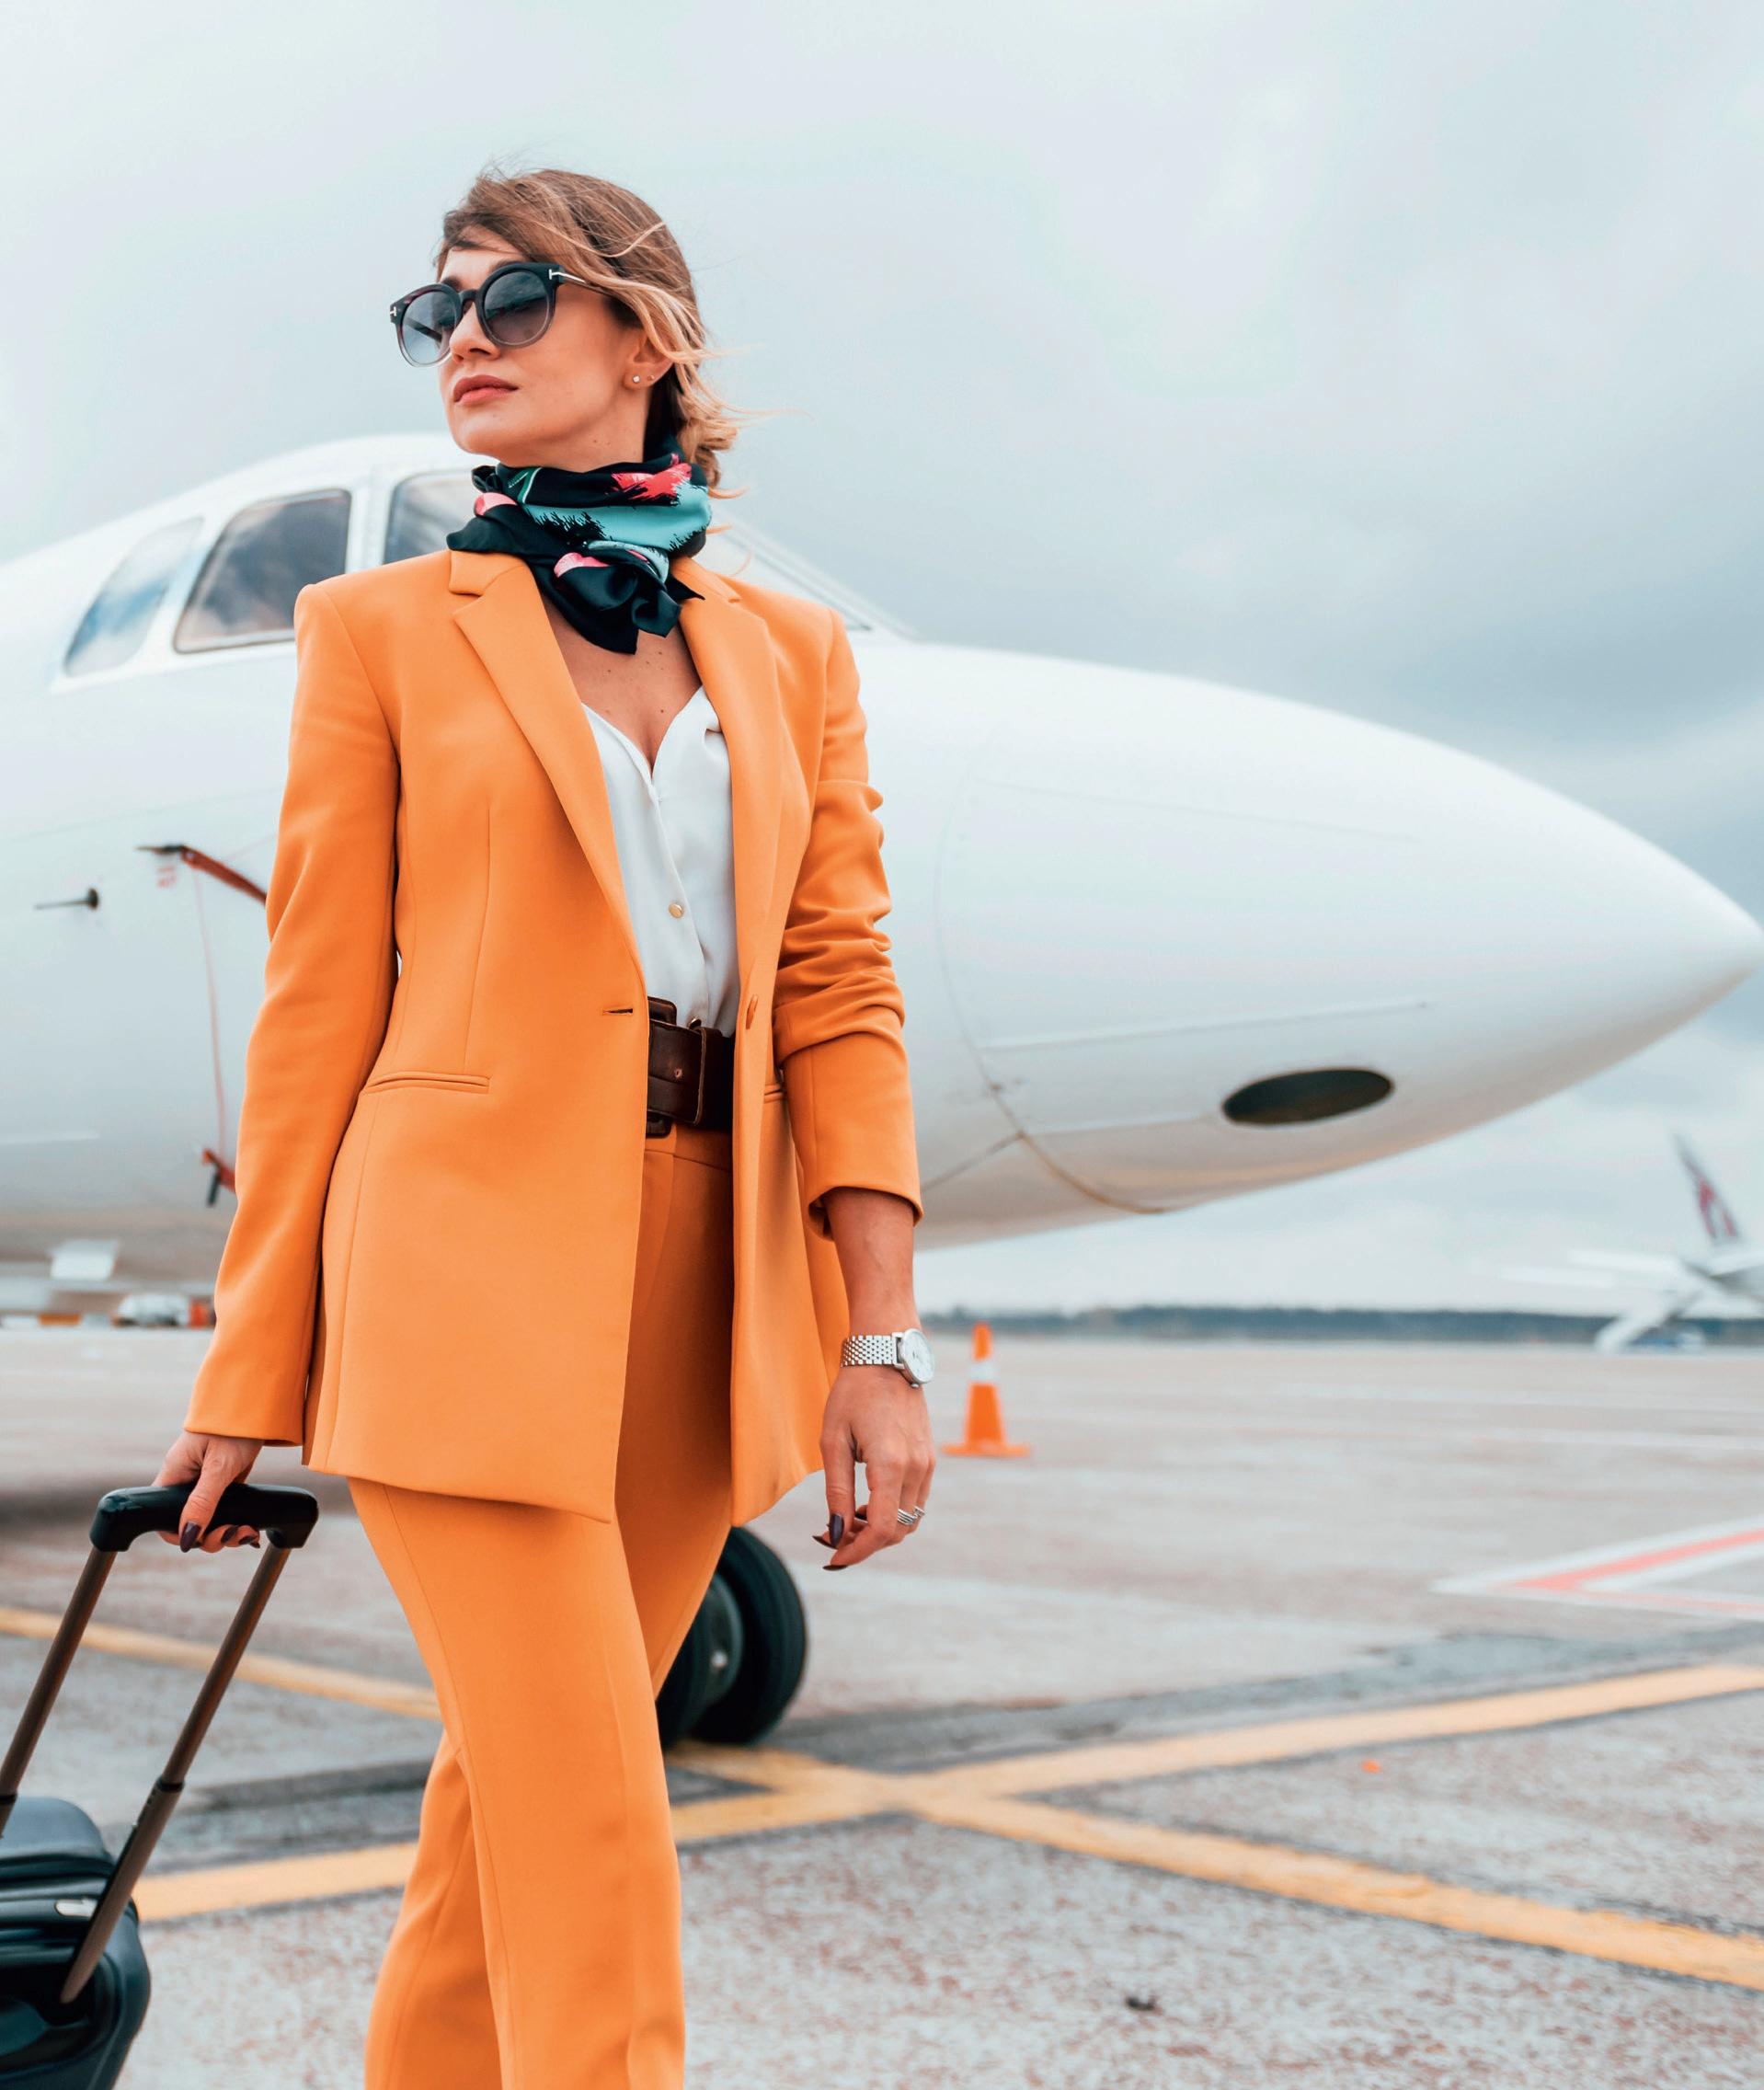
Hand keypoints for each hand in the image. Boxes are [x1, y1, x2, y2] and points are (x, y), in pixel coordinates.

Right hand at [152, 1430, 263, 1551]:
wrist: (258, 1402)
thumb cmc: (234, 1426)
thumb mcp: (219, 1466)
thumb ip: (203, 1502)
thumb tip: (188, 1537)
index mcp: (175, 1475)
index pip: (165, 1519)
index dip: (183, 1535)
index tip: (205, 1538)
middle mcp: (186, 1480)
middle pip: (189, 1523)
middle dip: (212, 1536)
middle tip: (237, 1534)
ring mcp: (205, 1481)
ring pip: (209, 1519)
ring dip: (227, 1531)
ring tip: (249, 1531)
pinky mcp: (223, 1480)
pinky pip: (223, 1509)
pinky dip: (235, 1519)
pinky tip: (250, 1526)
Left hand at [814, 1363, 934, 1569]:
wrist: (887, 1357)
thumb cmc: (853, 1394)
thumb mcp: (833, 1441)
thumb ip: (837, 1491)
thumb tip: (836, 1533)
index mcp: (891, 1464)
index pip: (883, 1529)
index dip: (857, 1552)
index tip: (833, 1558)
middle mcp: (917, 1468)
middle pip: (898, 1531)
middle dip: (866, 1543)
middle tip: (833, 1538)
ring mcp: (927, 1464)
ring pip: (910, 1520)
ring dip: (881, 1530)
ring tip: (849, 1519)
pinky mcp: (929, 1459)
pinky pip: (915, 1501)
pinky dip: (894, 1512)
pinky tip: (868, 1503)